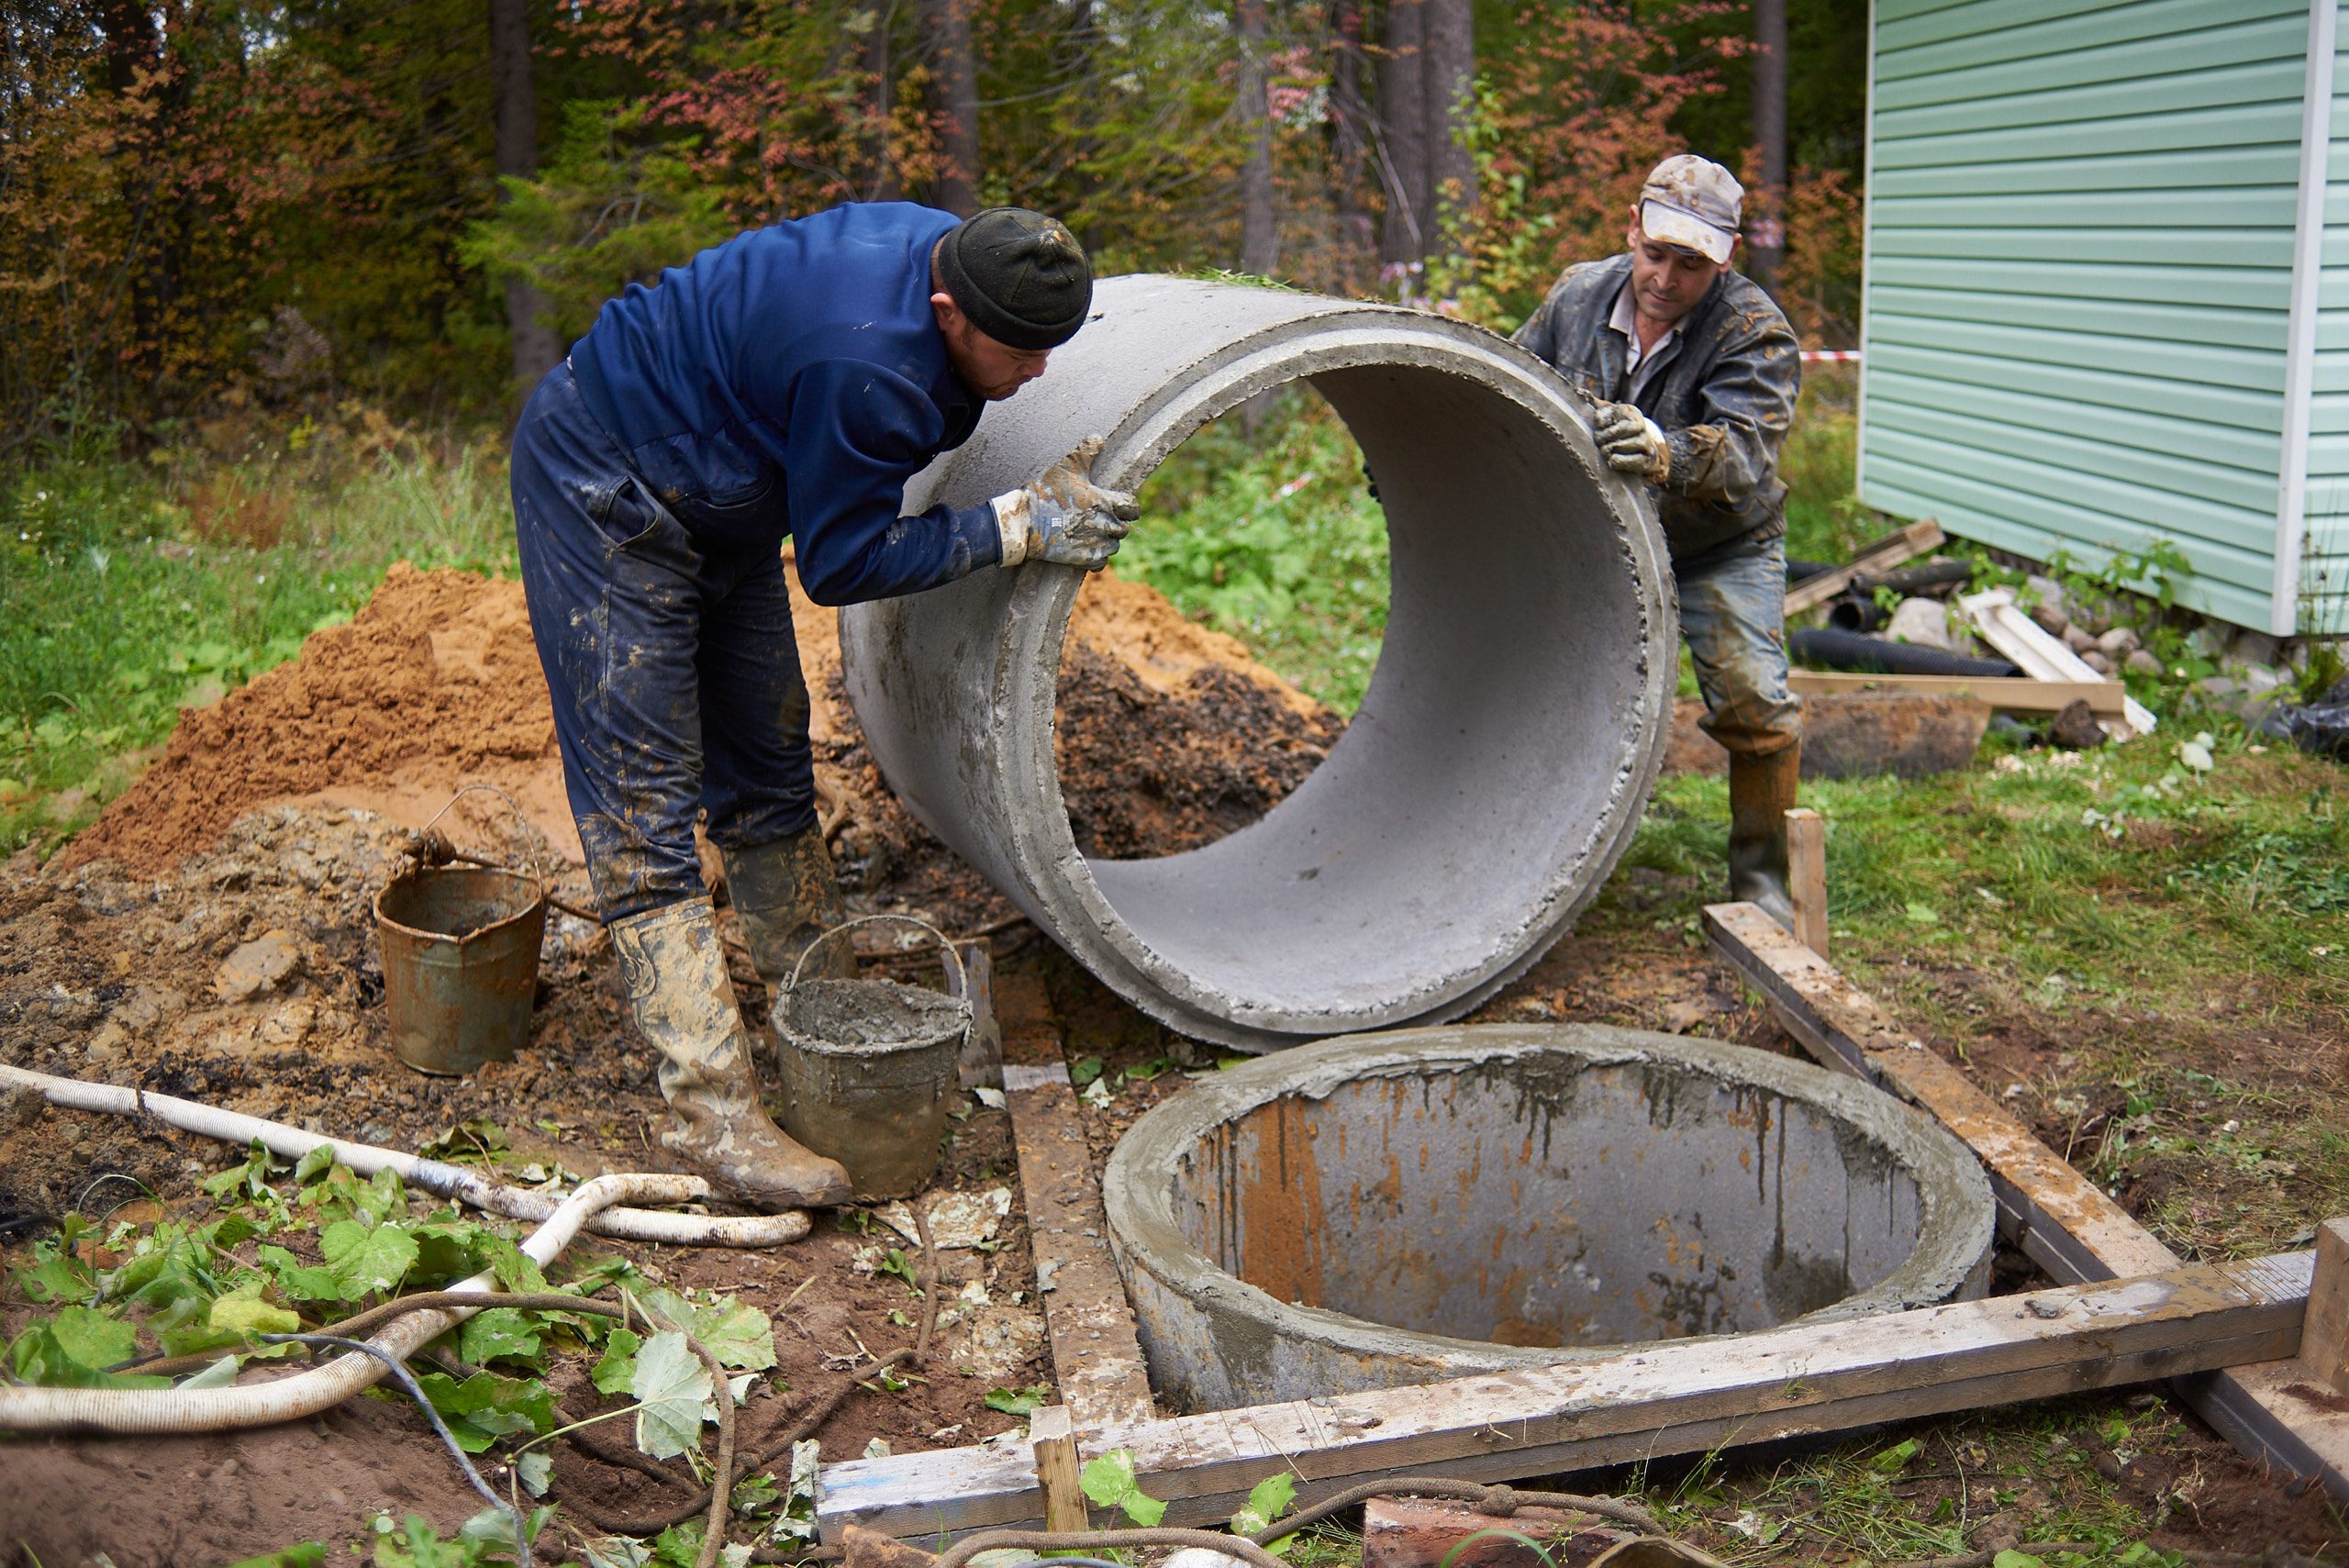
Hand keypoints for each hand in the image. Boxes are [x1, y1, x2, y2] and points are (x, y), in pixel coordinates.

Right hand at [993, 434, 1139, 569]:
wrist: (1027, 522)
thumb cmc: (1046, 493)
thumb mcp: (1065, 467)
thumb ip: (1085, 452)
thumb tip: (1098, 437)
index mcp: (1105, 501)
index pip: (1132, 507)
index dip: (1128, 506)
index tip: (1121, 506)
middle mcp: (1105, 523)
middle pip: (1124, 528)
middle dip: (1116, 523)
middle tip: (1102, 519)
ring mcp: (1096, 543)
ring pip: (1115, 545)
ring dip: (1108, 540)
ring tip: (1094, 533)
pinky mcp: (1085, 558)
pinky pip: (1102, 562)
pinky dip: (1098, 556)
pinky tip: (1087, 548)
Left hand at [1592, 401, 1670, 482]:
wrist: (1639, 451)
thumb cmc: (1616, 432)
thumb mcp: (1609, 417)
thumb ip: (1599, 408)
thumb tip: (1586, 395)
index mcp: (1631, 413)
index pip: (1618, 411)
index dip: (1604, 419)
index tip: (1597, 425)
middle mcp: (1641, 426)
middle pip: (1624, 428)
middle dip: (1607, 435)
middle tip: (1598, 440)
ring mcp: (1646, 443)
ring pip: (1630, 444)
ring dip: (1611, 449)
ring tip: (1604, 450)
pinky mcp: (1647, 460)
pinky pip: (1634, 461)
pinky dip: (1619, 461)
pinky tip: (1611, 460)